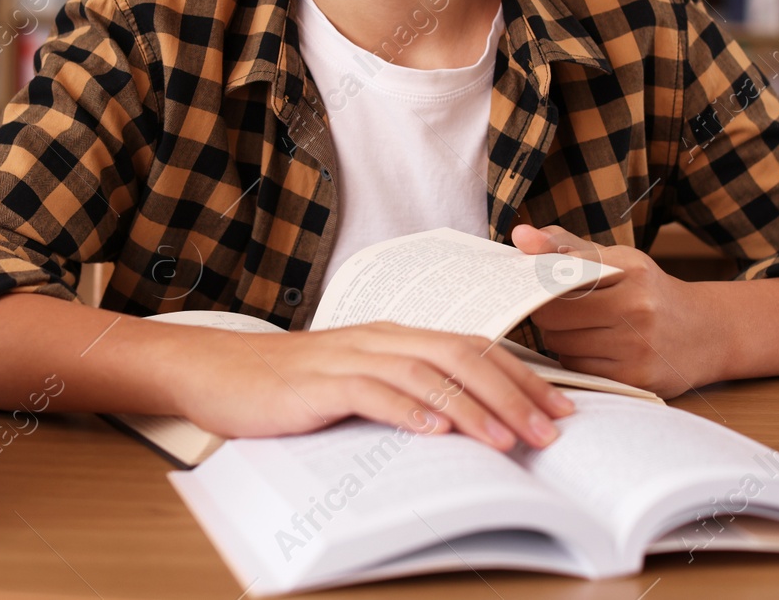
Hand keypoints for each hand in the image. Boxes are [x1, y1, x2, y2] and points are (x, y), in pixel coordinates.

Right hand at [174, 321, 576, 451]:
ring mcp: (348, 357)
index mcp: (394, 337)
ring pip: (425, 372)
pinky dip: (406, 410)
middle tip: (549, 432)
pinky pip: (370, 391)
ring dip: (471, 407)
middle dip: (512, 394)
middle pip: (460, 355)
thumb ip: (405, 394)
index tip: (559, 409)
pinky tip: (434, 432)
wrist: (218, 372)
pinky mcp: (317, 383)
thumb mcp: (358, 385)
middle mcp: (379, 339)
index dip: (521, 377)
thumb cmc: (289, 387)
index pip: (472, 348)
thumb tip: (466, 427)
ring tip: (506, 440)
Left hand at [511, 223, 724, 397]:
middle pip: (552, 316)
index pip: (557, 275)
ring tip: (583, 329)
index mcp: (630, 270)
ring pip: (560, 345)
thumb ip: (565, 245)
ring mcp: (637, 347)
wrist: (706, 332)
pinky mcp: (635, 380)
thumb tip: (520, 236)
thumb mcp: (616, 259)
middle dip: (546, 313)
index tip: (534, 282)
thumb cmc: (649, 290)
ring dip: (560, 338)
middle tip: (561, 309)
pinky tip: (596, 350)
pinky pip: (578, 369)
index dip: (538, 281)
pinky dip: (577, 360)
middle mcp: (636, 308)